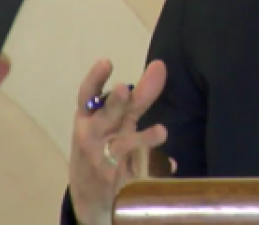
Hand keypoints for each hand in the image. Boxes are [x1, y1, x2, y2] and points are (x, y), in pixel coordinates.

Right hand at [69, 59, 169, 224]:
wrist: (89, 197)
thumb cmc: (102, 146)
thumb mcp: (114, 121)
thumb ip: (138, 96)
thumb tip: (160, 66)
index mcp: (87, 119)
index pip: (87, 96)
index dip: (95, 79)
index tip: (106, 62)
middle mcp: (92, 137)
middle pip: (105, 118)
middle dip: (114, 104)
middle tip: (125, 90)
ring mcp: (102, 161)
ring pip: (122, 147)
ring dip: (141, 139)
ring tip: (161, 131)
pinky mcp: (115, 182)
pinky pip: (138, 172)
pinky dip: (155, 167)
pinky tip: (171, 163)